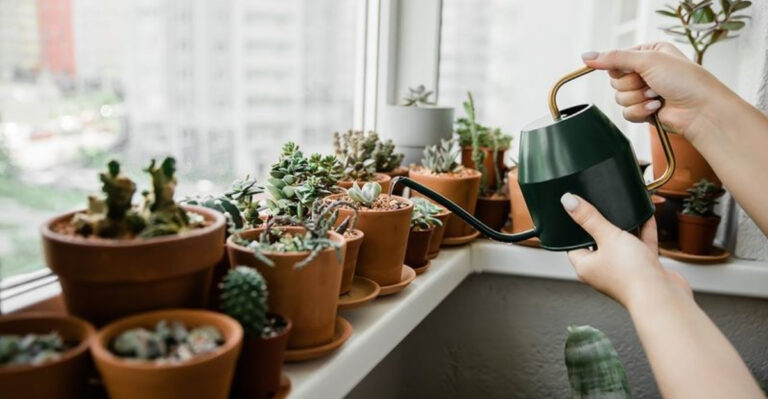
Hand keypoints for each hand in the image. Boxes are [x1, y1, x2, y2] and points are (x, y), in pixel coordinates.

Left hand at [560, 193, 690, 307]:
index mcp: (586, 266)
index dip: (575, 229)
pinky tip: (646, 216)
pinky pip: (642, 246)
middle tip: (603, 206)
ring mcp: (624, 270)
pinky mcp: (644, 269)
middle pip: (600, 242)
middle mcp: (603, 270)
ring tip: (626, 208)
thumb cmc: (631, 275)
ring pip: (623, 244)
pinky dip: (644, 232)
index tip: (577, 212)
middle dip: (604, 225)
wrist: (662, 297)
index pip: (574, 245)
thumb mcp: (607, 237)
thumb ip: (589, 218)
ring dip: (626, 227)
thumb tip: (568, 201)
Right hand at [581, 42, 731, 142]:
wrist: (700, 110)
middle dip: (632, 84)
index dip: (621, 67)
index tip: (634, 69)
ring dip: (637, 98)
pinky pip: (626, 112)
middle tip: (651, 83)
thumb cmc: (684, 80)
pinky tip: (656, 108)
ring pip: (619, 97)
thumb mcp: (647, 60)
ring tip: (657, 96)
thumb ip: (614, 58)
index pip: (616, 59)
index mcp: (648, 53)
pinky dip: (640, 110)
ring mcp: (645, 91)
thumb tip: (586, 56)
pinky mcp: (644, 110)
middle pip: (615, 80)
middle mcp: (646, 71)